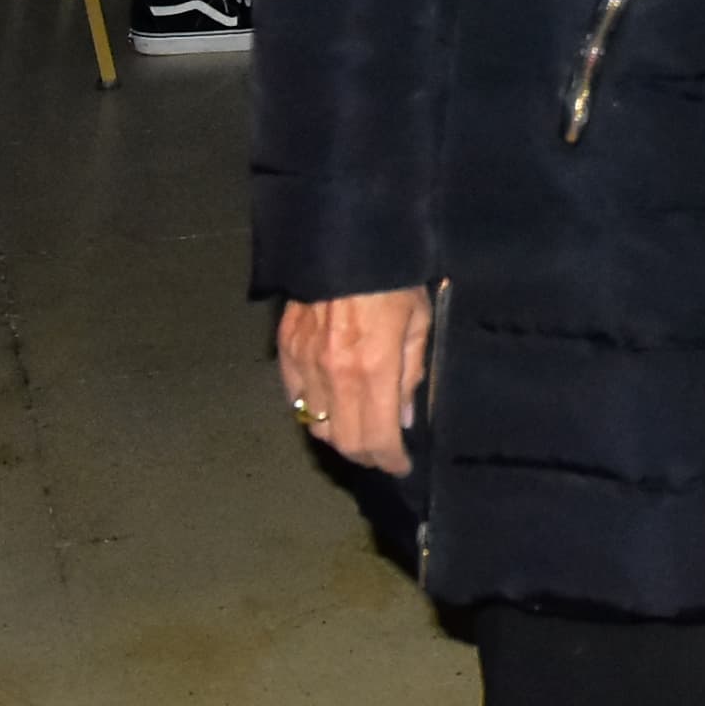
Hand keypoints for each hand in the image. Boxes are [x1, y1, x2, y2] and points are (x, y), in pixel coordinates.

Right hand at [280, 288, 434, 474]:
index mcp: (374, 369)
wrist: (346, 240)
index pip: (378, 438)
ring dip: (339, 437)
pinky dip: (312, 411)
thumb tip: (405, 418)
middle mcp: (336, 375)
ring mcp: (305, 364)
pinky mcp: (285, 350)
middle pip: (344, 443)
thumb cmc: (394, 277)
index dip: (391, 461)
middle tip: (383, 452)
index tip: (401, 466)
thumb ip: (411, 374)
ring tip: (358, 429)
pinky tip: (329, 405)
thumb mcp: (419, 321)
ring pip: (316, 426)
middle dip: (367, 455)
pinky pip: (295, 399)